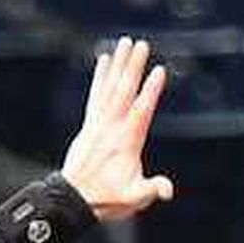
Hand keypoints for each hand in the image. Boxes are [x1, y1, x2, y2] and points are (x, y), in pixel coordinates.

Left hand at [60, 37, 173, 221]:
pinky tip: (104, 60)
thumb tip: (167, 190)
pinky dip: (100, 76)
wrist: (76, 198)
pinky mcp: (90, 124)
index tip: (160, 71)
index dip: (151, 91)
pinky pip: (96, 94)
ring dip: (119, 64)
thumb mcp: (135, 198)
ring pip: (110, 87)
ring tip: (125, 43)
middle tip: (141, 44)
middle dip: (133, 66)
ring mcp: (99, 123)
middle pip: (124, 90)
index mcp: (127, 142)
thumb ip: (152, 191)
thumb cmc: (109, 199)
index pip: (142, 110)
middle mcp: (112, 127)